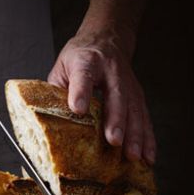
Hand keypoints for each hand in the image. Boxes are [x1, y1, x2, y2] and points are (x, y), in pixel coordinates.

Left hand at [48, 30, 154, 164]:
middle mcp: (111, 72)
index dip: (81, 92)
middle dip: (116, 120)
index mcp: (86, 62)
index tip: (78, 109)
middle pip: (116, 96)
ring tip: (132, 155)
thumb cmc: (79, 57)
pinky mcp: (137, 94)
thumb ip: (57, 91)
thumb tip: (47, 120)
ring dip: (135, 134)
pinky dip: (147, 138)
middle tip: (114, 141)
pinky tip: (147, 155)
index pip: (83, 77)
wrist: (106, 39)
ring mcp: (128, 83)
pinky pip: (144, 117)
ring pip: (134, 109)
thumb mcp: (62, 67)